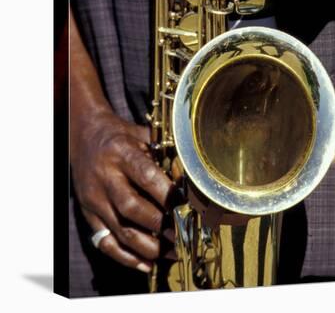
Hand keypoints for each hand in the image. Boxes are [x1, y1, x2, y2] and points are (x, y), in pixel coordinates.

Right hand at [70, 109, 177, 272]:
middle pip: (131, 208)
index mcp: (120, 153)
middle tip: (182, 235)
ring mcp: (94, 198)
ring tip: (172, 252)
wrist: (83, 136)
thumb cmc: (119, 136)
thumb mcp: (141, 134)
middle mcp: (104, 177)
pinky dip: (126, 257)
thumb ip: (163, 153)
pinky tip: (147, 262)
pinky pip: (105, 242)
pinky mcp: (88, 214)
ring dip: (148, 247)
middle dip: (160, 225)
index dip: (167, 194)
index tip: (187, 206)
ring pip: (119, 231)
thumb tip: (189, 178)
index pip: (146, 176)